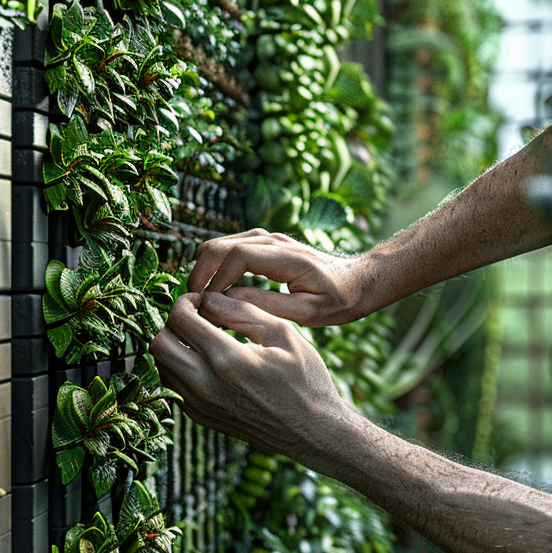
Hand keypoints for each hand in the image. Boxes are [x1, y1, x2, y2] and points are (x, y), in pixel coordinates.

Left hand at [149, 292, 356, 468]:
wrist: (313, 431)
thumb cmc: (304, 379)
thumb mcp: (282, 333)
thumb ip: (242, 311)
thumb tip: (208, 298)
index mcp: (228, 361)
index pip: (180, 320)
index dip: (185, 302)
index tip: (200, 299)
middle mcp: (207, 386)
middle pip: (158, 344)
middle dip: (172, 322)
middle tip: (195, 315)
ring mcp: (201, 406)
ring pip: (160, 366)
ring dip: (173, 344)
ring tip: (200, 336)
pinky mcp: (201, 417)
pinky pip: (173, 385)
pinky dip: (179, 366)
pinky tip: (204, 359)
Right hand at [187, 229, 365, 325]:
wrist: (358, 280)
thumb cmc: (339, 301)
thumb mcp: (308, 313)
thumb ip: (267, 305)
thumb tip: (228, 300)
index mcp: (288, 258)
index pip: (238, 256)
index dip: (216, 279)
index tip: (206, 304)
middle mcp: (274, 241)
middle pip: (220, 245)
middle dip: (201, 273)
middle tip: (193, 303)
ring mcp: (268, 239)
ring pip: (220, 244)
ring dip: (205, 270)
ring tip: (201, 300)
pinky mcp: (264, 244)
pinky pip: (229, 248)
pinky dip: (216, 267)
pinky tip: (215, 290)